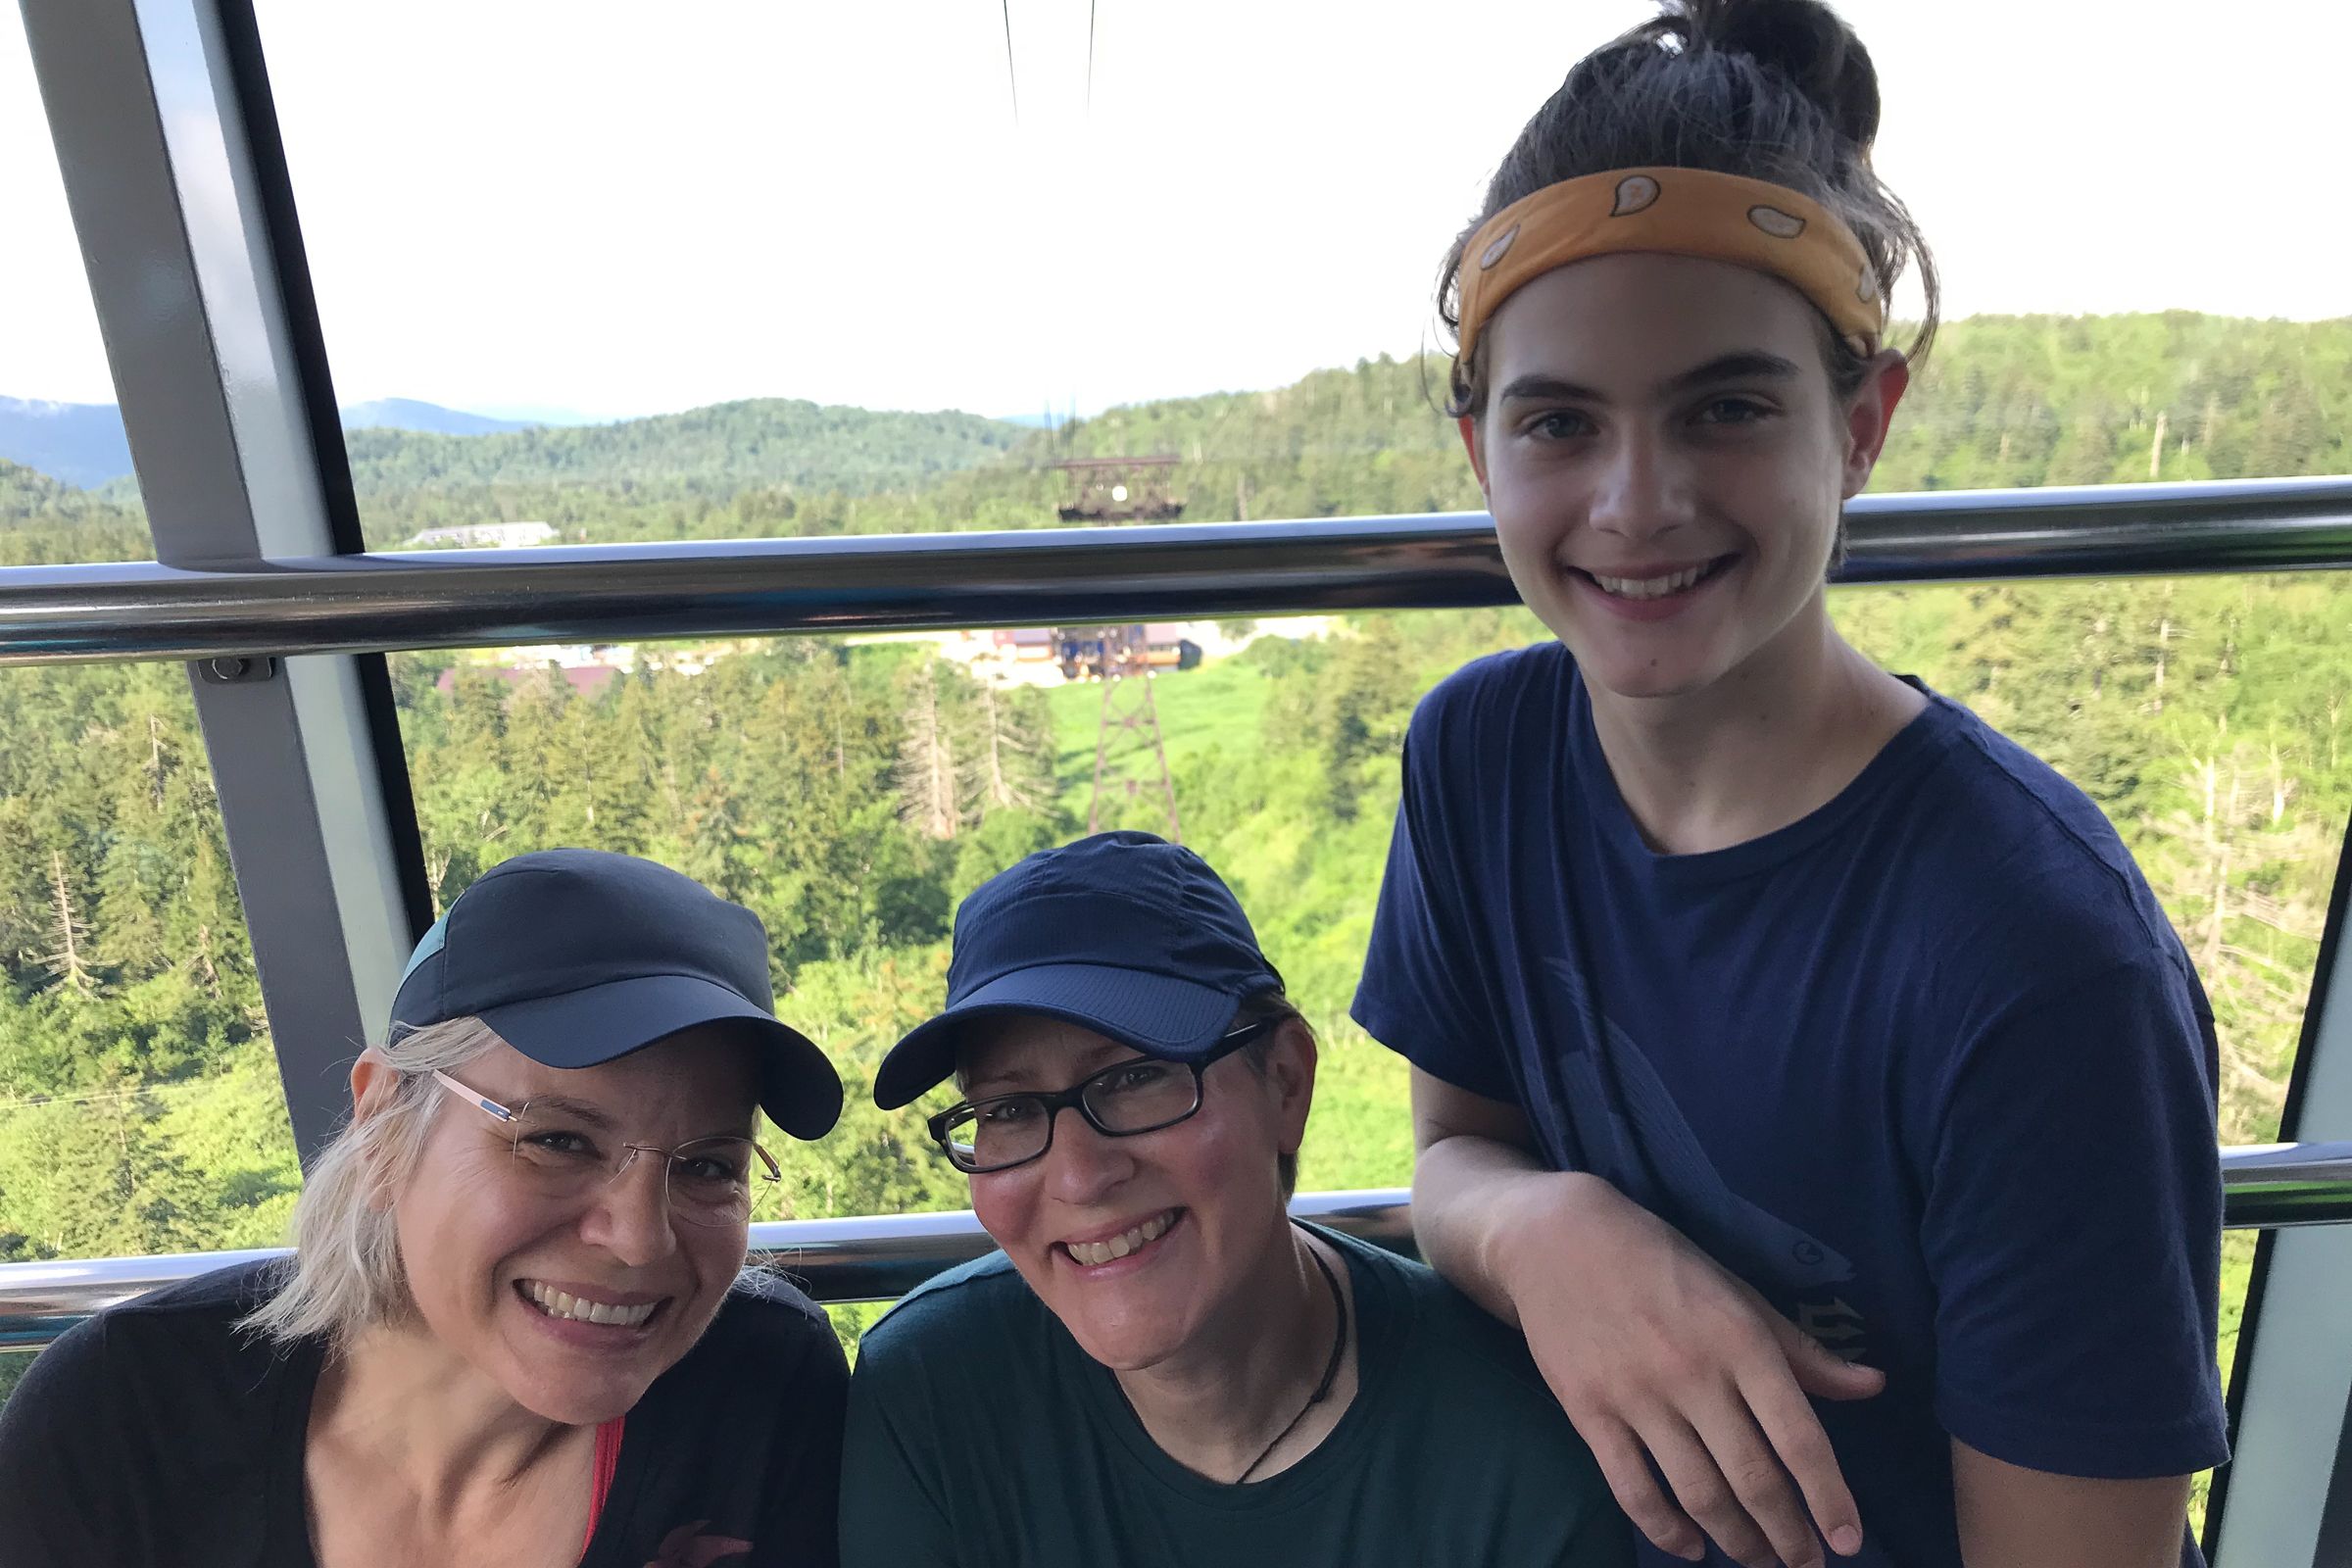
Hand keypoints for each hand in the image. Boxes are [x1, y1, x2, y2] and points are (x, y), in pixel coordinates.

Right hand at [1504, 1175, 1883, 1567]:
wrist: (1556, 1239)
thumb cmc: (1661, 1263)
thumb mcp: (1738, 1293)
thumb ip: (1802, 1350)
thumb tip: (1873, 1387)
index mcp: (1740, 1340)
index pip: (1798, 1436)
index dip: (1829, 1497)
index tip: (1849, 1541)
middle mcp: (1693, 1373)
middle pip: (1752, 1478)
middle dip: (1788, 1535)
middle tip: (1807, 1564)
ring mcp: (1637, 1396)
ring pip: (1698, 1493)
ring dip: (1737, 1540)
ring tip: (1760, 1559)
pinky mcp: (1589, 1412)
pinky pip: (1632, 1489)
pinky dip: (1666, 1529)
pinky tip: (1691, 1547)